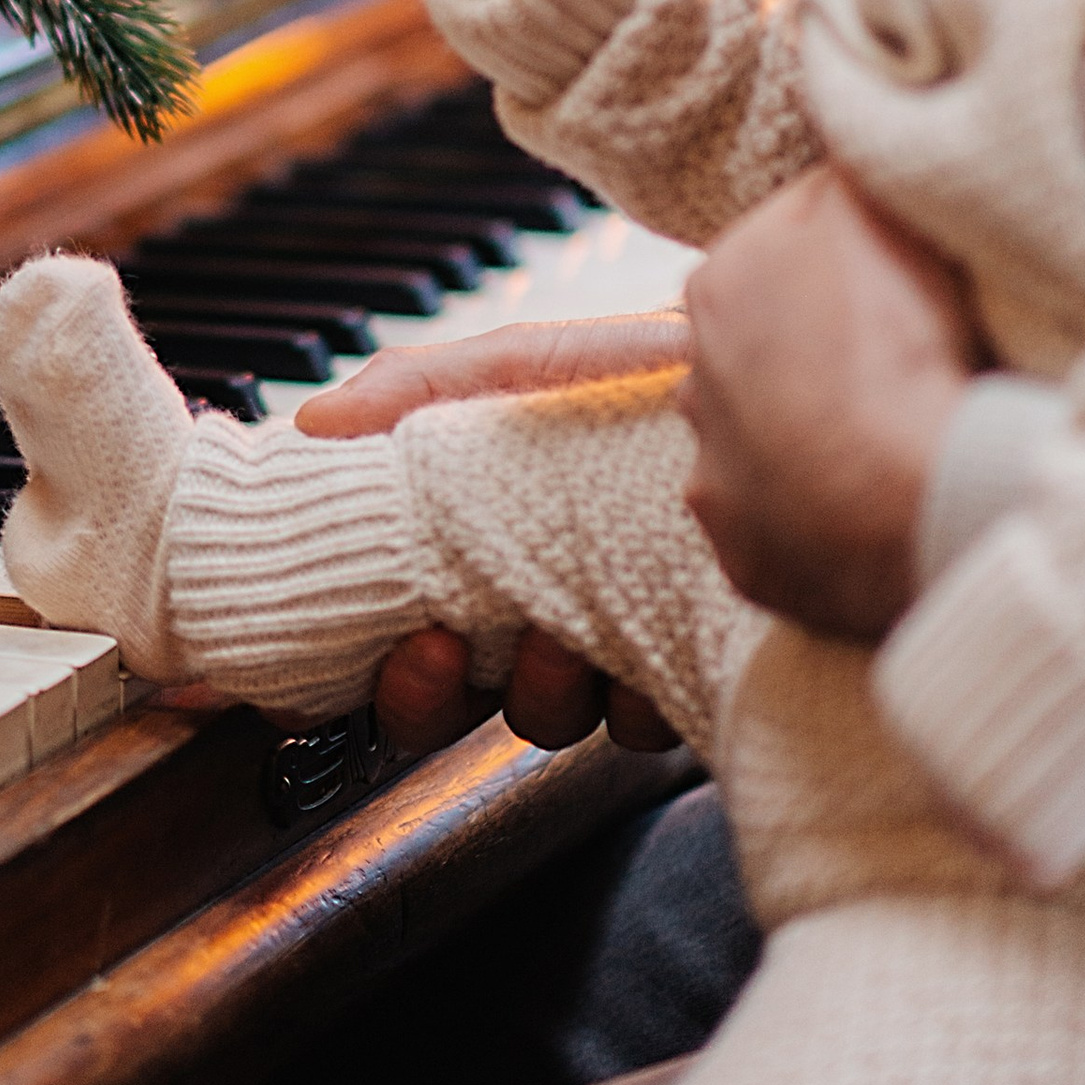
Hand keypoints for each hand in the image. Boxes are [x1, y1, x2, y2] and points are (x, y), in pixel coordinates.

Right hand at [301, 316, 690, 755]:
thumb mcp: (525, 362)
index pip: (402, 643)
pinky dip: (633, 700)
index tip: (401, 639)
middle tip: (447, 645)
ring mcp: (609, 640)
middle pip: (451, 707)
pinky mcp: (687, 660)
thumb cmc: (642, 365)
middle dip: (436, 697)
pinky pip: (644, 723)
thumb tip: (316, 422)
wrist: (768, 372)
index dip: (384, 671)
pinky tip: (639, 647)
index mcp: (481, 553)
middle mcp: (535, 607)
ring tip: (554, 632)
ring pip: (547, 719)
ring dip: (537, 694)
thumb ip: (421, 386)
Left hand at [681, 166, 979, 640]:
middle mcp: (692, 381)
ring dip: (807, 440)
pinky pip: (781, 529)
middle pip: (761, 351)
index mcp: (717, 286)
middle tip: (895, 369)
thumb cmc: (898, 339)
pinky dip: (817, 521)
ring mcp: (714, 476)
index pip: (774, 258)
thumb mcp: (872, 207)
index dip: (839, 271)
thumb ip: (842, 169)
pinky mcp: (743, 556)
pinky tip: (870, 511)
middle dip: (812, 356)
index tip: (895, 291)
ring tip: (884, 445)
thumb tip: (823, 114)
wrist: (906, 494)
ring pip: (760, 441)